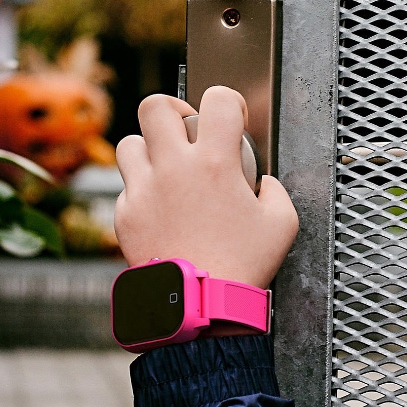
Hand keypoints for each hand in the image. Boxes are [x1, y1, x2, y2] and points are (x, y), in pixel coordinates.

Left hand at [114, 87, 298, 290]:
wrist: (201, 306)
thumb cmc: (243, 269)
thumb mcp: (281, 225)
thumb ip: (274, 191)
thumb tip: (261, 183)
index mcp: (215, 163)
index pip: (219, 100)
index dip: (229, 102)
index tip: (232, 119)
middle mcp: (174, 168)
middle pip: (154, 106)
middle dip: (172, 111)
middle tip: (184, 129)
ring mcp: (144, 190)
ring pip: (129, 143)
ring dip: (148, 150)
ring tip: (165, 170)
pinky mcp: (125, 215)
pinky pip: (126, 188)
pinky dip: (141, 192)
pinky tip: (160, 210)